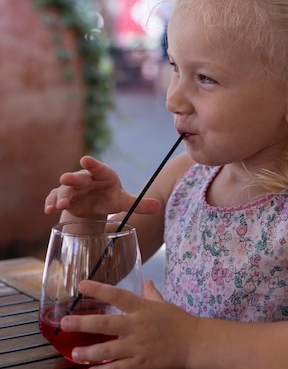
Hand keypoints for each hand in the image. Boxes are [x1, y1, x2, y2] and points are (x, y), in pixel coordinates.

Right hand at [44, 156, 158, 217]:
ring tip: (60, 205)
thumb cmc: (110, 197)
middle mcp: (86, 178)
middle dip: (72, 178)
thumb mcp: (123, 201)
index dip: (92, 164)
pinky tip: (49, 210)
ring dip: (62, 196)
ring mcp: (74, 187)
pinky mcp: (65, 197)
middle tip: (64, 179)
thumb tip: (158, 207)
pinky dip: (51, 202)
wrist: (94, 204)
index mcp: (103, 175)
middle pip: (79, 177)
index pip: (98, 168)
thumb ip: (139, 204)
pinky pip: (55, 197)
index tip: (85, 159)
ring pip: (66, 189)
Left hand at [60, 279, 197, 368]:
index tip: (81, 286)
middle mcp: (137, 325)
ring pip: (109, 349)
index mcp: (142, 308)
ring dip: (89, 351)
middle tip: (65, 322)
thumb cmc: (178, 321)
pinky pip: (120, 368)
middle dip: (83, 323)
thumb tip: (146, 282)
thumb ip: (151, 294)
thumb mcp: (163, 304)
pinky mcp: (143, 363)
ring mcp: (139, 346)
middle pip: (106, 323)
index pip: (117, 295)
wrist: (194, 342)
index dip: (99, 290)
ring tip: (74, 351)